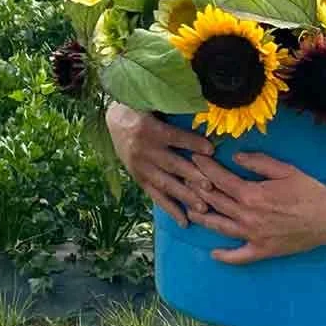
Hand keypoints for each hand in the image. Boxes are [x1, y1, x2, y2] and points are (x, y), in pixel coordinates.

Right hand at [105, 102, 216, 227]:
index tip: (211, 150)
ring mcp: (140, 166)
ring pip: (165, 183)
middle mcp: (144, 149)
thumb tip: (203, 109)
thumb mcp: (155, 104)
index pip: (174, 137)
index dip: (192, 143)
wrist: (115, 120)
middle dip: (192, 176)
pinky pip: (155, 195)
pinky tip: (184, 221)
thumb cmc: (143, 109)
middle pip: (171, 164)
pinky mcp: (139, 178)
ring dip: (184, 196)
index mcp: (150, 129)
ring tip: (202, 209)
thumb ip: (175, 109)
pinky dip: (170, 208)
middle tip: (210, 187)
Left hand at [182, 152, 325, 264]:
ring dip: (203, 218)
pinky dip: (225, 256)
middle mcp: (247, 216)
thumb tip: (235, 157)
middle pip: (215, 201)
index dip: (205, 168)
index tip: (194, 159)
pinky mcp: (262, 251)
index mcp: (251, 193)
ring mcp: (253, 236)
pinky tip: (214, 253)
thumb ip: (258, 162)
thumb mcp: (284, 169)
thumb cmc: (309, 190)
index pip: (220, 179)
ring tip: (190, 211)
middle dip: (198, 188)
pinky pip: (239, 257)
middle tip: (186, 179)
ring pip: (220, 227)